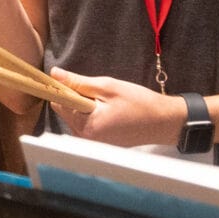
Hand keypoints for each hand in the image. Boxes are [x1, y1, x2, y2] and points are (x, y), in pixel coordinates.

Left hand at [61, 72, 183, 148]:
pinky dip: (93, 114)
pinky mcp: (100, 143)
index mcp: (86, 126)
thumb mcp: (108, 87)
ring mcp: (93, 143)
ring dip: (86, 105)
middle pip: (67, 110)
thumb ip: (78, 82)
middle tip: (101, 92)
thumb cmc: (139, 103)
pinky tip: (111, 111)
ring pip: (77, 116)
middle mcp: (85, 139)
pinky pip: (87, 124)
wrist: (164, 122)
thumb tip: (54, 74)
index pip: (60, 102)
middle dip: (77, 97)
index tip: (76, 80)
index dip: (63, 87)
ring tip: (109, 102)